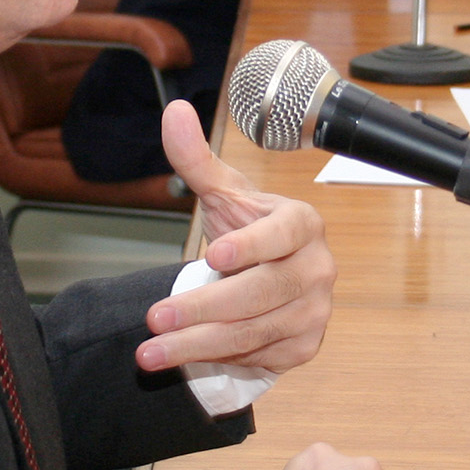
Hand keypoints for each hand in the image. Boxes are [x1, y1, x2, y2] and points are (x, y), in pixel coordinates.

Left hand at [135, 101, 334, 373]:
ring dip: (197, 345)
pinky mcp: (303, 346)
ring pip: (253, 333)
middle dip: (202, 308)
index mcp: (303, 224)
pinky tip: (186, 356)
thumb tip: (174, 111)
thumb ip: (195, 158)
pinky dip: (218, 358)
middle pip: (260, 293)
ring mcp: (315, 311)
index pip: (283, 233)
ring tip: (151, 352)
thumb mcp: (222, 194)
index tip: (213, 255)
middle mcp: (318, 268)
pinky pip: (257, 357)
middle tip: (155, 317)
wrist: (270, 276)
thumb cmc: (247, 230)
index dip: (251, 244)